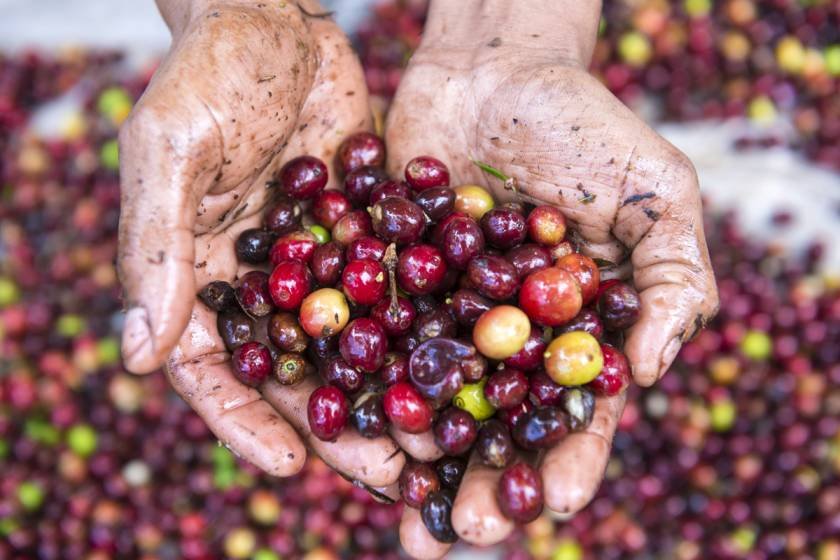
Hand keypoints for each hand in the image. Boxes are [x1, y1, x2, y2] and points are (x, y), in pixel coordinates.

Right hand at [117, 0, 404, 486]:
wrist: (277, 18)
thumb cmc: (207, 72)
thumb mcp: (171, 150)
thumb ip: (154, 248)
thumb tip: (140, 357)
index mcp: (198, 277)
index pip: (212, 368)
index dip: (244, 420)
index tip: (287, 464)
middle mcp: (262, 284)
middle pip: (297, 372)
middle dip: (337, 424)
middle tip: (387, 472)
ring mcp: (320, 264)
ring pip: (357, 344)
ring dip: (394, 391)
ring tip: (438, 437)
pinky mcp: (369, 236)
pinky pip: (399, 291)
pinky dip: (428, 327)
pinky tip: (468, 358)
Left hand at [385, 1, 717, 555]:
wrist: (493, 70)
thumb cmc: (586, 127)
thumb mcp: (657, 195)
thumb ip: (671, 280)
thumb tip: (651, 371)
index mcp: (573, 328)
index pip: (575, 408)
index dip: (568, 456)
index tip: (556, 502)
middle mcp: (505, 334)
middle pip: (496, 421)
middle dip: (483, 477)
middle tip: (463, 530)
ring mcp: (444, 315)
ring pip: (432, 399)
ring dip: (418, 456)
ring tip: (405, 511)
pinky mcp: (389, 286)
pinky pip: (374, 343)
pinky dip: (363, 385)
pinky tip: (352, 429)